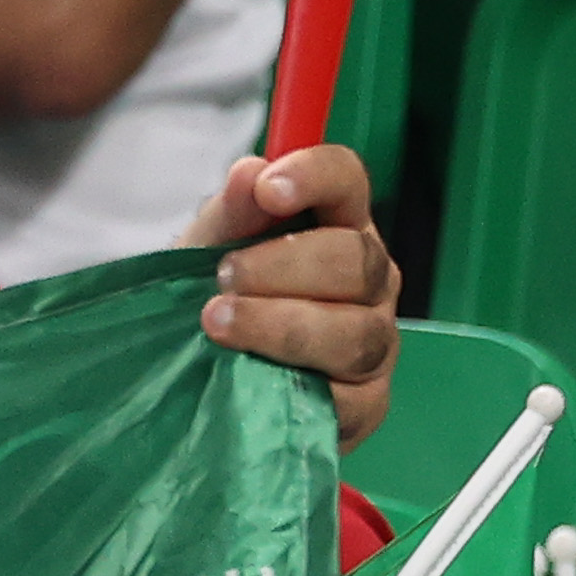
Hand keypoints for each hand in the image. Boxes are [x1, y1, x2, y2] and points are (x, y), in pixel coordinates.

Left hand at [184, 144, 396, 447]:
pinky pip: (348, 397)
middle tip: (222, 275)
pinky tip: (250, 375)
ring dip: (282, 326)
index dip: (315, 176)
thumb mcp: (208, 249)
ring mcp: (375, 341)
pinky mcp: (367, 403)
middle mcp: (370, 279)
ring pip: (355, 332)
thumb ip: (231, 213)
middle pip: (357, 260)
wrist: (201, 376)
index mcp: (338, 223)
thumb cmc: (216, 296)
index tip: (268, 188)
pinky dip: (295, 381)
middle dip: (284, 265)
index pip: (348, 181)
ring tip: (218, 323)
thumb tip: (250, 172)